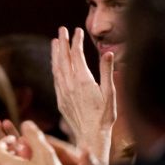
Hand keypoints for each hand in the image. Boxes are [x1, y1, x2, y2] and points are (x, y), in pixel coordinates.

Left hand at [52, 27, 114, 164]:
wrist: (91, 135)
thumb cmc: (104, 115)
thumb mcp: (110, 93)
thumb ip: (107, 72)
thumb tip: (108, 53)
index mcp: (83, 81)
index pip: (76, 55)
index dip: (76, 41)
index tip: (77, 30)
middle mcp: (70, 85)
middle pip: (63, 59)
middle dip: (63, 42)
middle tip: (62, 29)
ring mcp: (63, 93)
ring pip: (56, 68)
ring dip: (56, 53)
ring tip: (55, 41)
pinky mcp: (60, 100)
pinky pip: (55, 79)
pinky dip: (54, 67)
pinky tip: (55, 63)